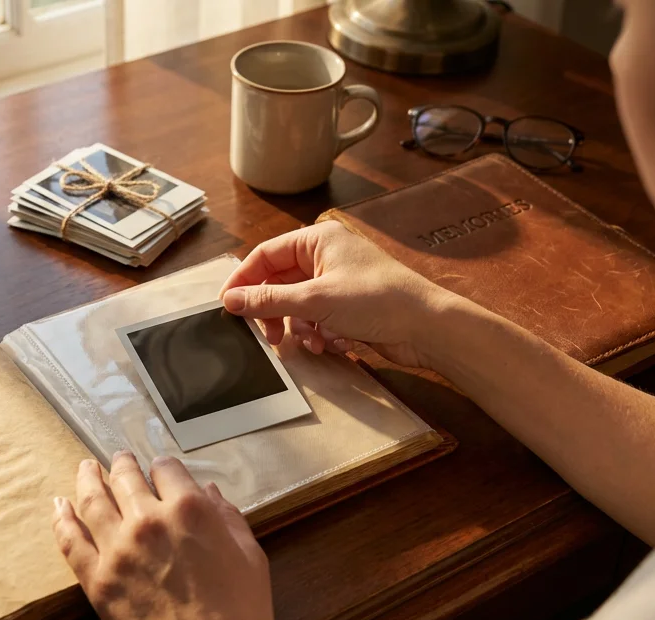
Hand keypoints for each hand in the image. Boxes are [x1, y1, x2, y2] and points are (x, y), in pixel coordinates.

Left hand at [51, 452, 276, 619]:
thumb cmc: (242, 615)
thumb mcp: (250, 557)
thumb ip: (229, 518)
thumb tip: (210, 492)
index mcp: (190, 509)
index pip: (167, 468)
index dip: (163, 467)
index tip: (160, 471)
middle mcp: (149, 520)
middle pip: (126, 478)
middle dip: (122, 465)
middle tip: (117, 459)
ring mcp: (118, 550)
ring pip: (93, 501)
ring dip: (87, 479)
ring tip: (85, 469)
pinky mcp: (96, 580)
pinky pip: (71, 541)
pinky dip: (62, 518)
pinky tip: (59, 506)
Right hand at [220, 219, 465, 370]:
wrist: (426, 327)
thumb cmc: (377, 300)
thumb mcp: (315, 300)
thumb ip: (269, 300)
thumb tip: (230, 300)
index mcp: (318, 240)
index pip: (266, 255)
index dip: (244, 281)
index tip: (228, 306)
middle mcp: (326, 256)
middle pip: (280, 283)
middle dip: (274, 312)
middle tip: (270, 336)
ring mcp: (338, 281)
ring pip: (297, 305)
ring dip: (300, 327)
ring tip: (312, 342)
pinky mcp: (349, 306)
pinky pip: (317, 318)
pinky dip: (319, 333)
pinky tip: (333, 344)